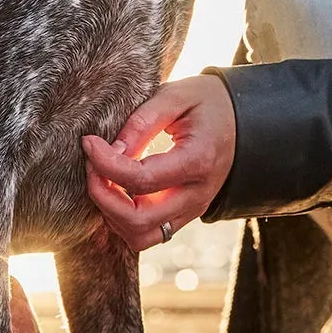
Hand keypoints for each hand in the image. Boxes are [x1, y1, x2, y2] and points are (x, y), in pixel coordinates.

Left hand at [83, 74, 236, 252]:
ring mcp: (192, 210)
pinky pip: (147, 234)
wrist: (242, 121)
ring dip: (112, 213)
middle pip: (138, 219)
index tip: (89, 142)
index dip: (105, 164)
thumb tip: (109, 151)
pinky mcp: (184, 216)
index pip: (141, 180)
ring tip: (103, 179)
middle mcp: (197, 195)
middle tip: (91, 166)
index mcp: (198, 161)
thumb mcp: (176, 96)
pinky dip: (123, 220)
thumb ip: (141, 122)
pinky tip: (117, 191)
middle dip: (103, 196)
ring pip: (140, 236)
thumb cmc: (207, 103)